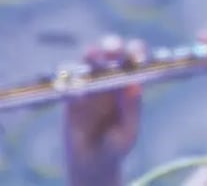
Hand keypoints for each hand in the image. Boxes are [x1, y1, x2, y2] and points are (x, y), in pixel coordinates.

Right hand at [63, 36, 143, 178]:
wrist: (91, 160)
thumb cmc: (117, 144)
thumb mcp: (127, 132)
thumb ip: (131, 110)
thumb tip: (135, 86)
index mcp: (131, 81)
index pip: (136, 57)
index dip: (138, 52)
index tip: (139, 59)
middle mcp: (111, 76)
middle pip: (113, 51)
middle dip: (114, 45)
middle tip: (114, 49)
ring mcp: (89, 82)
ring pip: (88, 60)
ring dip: (91, 54)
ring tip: (92, 55)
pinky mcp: (69, 94)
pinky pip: (67, 82)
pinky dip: (70, 81)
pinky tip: (76, 91)